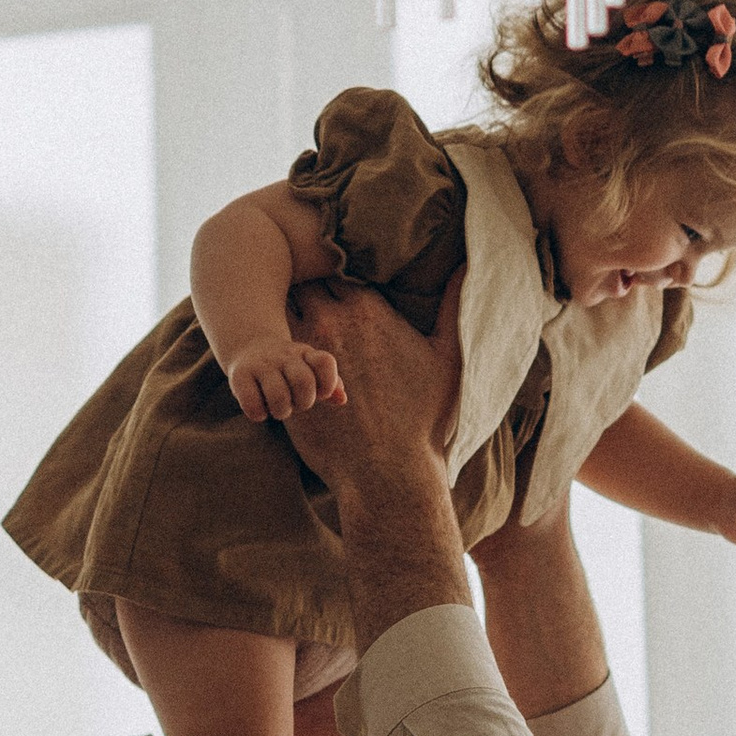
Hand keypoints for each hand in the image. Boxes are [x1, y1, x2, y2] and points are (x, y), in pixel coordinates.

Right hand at [225, 331, 347, 423]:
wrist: (248, 348)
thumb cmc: (287, 369)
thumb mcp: (310, 370)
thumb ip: (330, 384)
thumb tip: (342, 399)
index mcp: (305, 353)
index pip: (325, 363)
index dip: (328, 383)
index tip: (320, 393)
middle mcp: (283, 356)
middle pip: (304, 382)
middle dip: (304, 402)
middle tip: (296, 404)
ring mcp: (260, 365)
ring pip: (279, 397)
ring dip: (281, 411)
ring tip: (278, 408)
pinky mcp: (238, 376)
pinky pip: (253, 406)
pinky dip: (259, 414)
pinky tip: (260, 408)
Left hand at [291, 277, 462, 480]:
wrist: (386, 471)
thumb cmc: (422, 419)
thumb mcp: (448, 358)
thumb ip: (453, 305)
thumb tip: (467, 264)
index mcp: (367, 310)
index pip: (336, 268)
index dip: (334, 272)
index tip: (335, 281)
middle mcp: (330, 322)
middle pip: (304, 284)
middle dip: (306, 288)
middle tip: (306, 297)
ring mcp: (300, 352)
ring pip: (281, 314)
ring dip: (287, 316)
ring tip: (291, 325)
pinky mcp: (283, 381)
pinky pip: (268, 352)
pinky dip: (272, 350)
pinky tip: (278, 359)